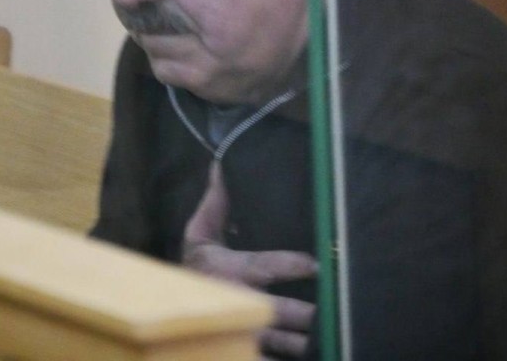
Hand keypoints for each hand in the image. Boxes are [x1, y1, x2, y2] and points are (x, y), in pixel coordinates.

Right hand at [183, 162, 316, 358]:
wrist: (170, 314)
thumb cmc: (195, 270)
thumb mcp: (198, 236)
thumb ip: (216, 204)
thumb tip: (222, 164)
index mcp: (225, 272)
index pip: (261, 267)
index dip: (289, 266)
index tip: (315, 264)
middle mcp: (236, 305)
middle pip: (277, 313)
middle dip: (306, 314)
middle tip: (335, 308)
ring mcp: (243, 337)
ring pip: (281, 344)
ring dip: (306, 343)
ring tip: (335, 336)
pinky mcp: (248, 356)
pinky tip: (321, 355)